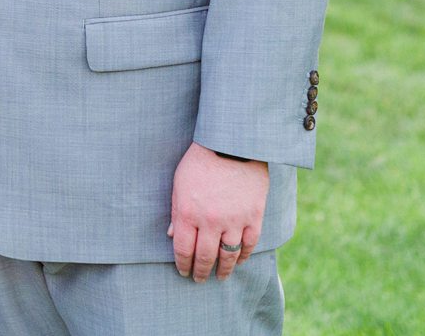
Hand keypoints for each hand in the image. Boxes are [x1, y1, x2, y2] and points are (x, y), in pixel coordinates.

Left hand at [168, 141, 266, 281]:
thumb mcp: (179, 182)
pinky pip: (249, 244)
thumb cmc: (200, 160)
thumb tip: (171, 235)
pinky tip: (240, 261)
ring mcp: (234, 220)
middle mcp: (210, 221)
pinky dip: (244, 255)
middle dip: (201, 272)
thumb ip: (176, 210)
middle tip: (200, 280)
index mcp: (187, 212)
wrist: (232, 144)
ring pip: (228, 255)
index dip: (183, 264)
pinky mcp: (253, 216)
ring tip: (221, 277)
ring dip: (224, 270)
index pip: (183, 249)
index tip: (183, 271)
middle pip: (205, 257)